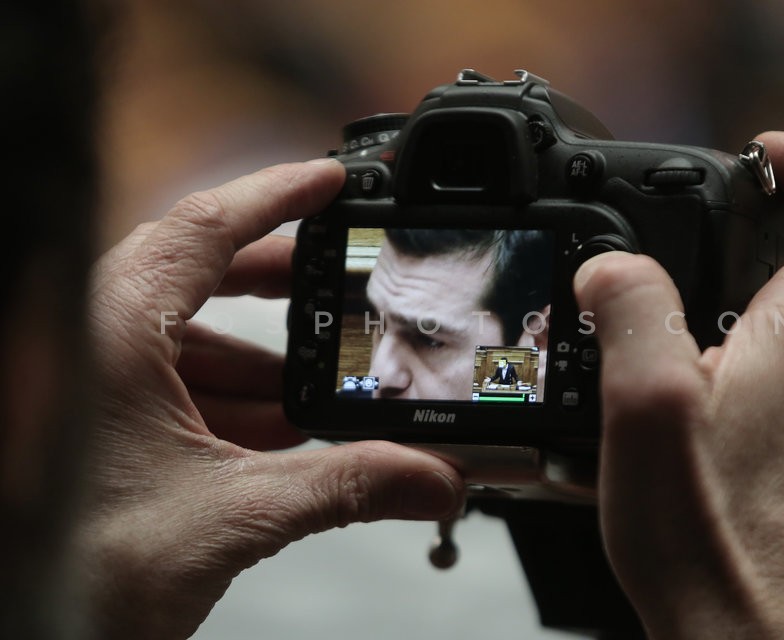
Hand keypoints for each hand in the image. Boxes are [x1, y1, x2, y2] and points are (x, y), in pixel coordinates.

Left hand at [80, 160, 464, 638]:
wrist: (22, 628)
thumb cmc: (74, 572)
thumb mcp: (232, 515)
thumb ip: (346, 488)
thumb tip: (431, 477)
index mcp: (112, 329)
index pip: (204, 226)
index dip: (276, 194)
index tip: (329, 182)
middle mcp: (94, 338)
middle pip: (203, 277)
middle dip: (282, 291)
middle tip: (344, 286)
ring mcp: (93, 378)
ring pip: (191, 343)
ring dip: (261, 370)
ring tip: (324, 396)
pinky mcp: (98, 420)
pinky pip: (174, 387)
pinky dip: (231, 405)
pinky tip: (278, 438)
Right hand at [575, 132, 783, 638]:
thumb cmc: (708, 542)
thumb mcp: (643, 407)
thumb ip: (629, 309)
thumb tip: (613, 265)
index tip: (765, 155)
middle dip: (774, 235)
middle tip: (702, 248)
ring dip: (759, 306)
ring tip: (680, 336)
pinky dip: (759, 369)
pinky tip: (699, 410)